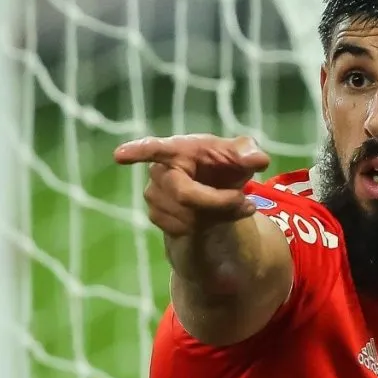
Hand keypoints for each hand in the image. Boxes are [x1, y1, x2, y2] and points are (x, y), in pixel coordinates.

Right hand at [114, 134, 270, 236]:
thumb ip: (249, 153)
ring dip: (221, 215)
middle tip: (245, 200)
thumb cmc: (226, 164)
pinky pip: (185, 230)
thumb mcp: (242, 154)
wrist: (217, 190)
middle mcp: (160, 171)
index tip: (119, 155)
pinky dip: (211, 225)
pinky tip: (220, 216)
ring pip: (188, 216)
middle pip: (185, 195)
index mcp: (177, 149)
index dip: (137, 151)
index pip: (155, 148)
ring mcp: (155, 195)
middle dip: (218, 202)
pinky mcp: (158, 216)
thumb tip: (257, 159)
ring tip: (238, 204)